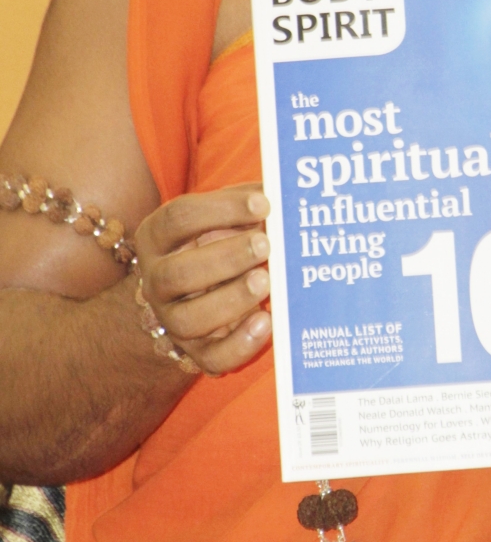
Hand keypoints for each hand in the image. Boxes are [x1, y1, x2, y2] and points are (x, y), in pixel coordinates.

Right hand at [134, 184, 272, 374]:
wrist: (185, 301)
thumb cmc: (213, 246)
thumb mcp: (221, 220)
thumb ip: (246, 203)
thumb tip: (282, 184)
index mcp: (157, 238)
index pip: (177, 218)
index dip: (220, 208)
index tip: (263, 204)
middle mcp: (156, 281)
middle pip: (177, 274)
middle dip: (224, 258)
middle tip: (265, 245)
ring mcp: (172, 320)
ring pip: (189, 320)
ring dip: (231, 300)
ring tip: (266, 280)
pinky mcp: (196, 353)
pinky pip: (212, 358)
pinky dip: (240, 343)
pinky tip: (267, 322)